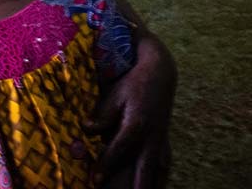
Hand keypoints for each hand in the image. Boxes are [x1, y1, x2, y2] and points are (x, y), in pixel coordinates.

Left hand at [87, 32, 175, 187]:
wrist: (159, 75)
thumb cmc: (132, 84)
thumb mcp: (114, 95)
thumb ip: (102, 115)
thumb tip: (86, 129)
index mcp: (137, 124)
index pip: (118, 150)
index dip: (105, 166)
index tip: (94, 181)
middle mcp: (153, 137)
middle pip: (144, 169)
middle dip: (134, 187)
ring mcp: (162, 141)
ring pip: (159, 172)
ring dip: (151, 186)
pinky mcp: (165, 142)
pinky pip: (165, 166)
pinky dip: (161, 180)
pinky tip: (156, 187)